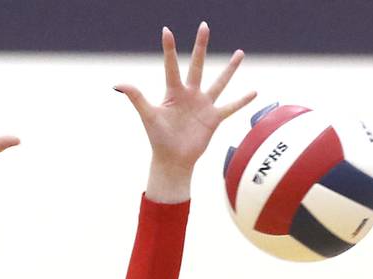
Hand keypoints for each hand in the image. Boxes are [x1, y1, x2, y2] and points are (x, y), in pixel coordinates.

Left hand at [115, 22, 255, 201]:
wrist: (173, 160)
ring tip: (240, 53)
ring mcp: (204, 105)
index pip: (171, 65)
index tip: (166, 30)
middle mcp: (190, 94)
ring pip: (219, 82)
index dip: (169, 48)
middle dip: (200, 46)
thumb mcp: (148, 116)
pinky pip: (231, 107)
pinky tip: (254, 92)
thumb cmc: (159, 139)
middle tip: (204, 26)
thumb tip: (118, 84)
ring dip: (230, 69)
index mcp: (174, 92)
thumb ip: (137, 97)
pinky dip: (242, 101)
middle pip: (197, 65)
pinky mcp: (214, 119)